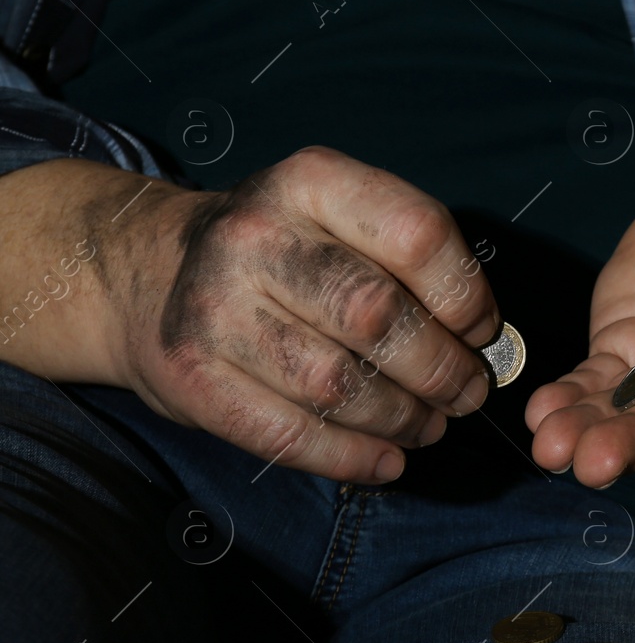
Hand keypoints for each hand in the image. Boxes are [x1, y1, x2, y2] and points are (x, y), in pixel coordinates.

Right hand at [108, 147, 500, 483]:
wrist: (144, 271)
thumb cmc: (280, 252)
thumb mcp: (336, 217)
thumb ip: (407, 260)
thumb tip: (483, 340)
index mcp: (309, 181)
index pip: (415, 234)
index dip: (464, 294)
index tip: (482, 331)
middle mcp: (254, 236)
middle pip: (376, 315)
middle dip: (441, 368)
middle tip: (467, 392)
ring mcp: (214, 308)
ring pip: (336, 383)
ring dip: (403, 418)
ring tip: (430, 425)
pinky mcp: (189, 377)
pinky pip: (287, 434)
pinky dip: (351, 458)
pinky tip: (386, 461)